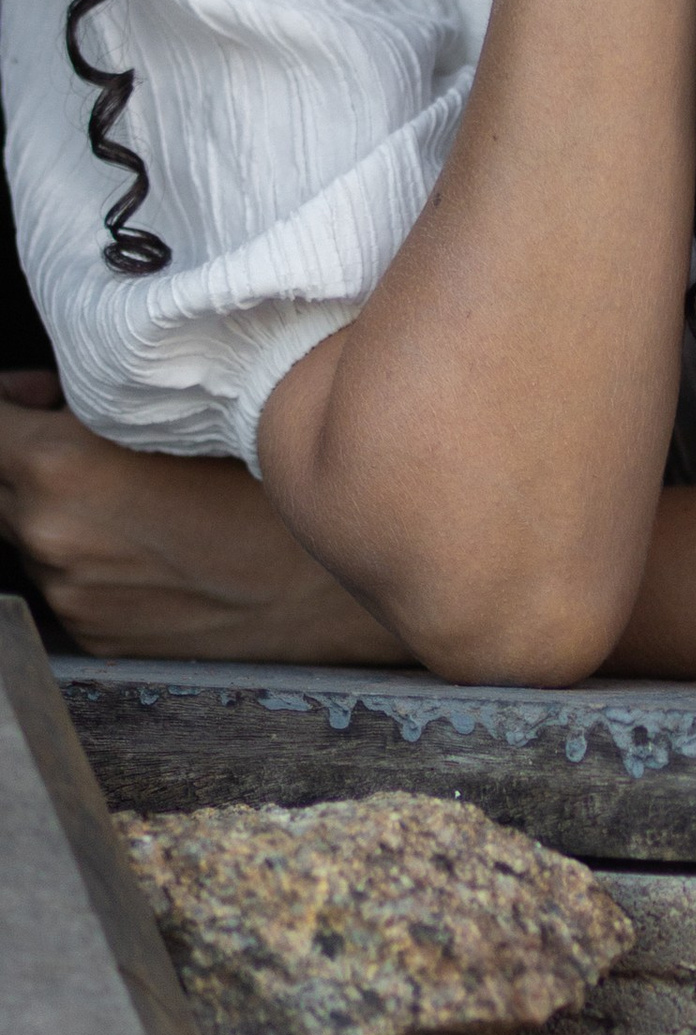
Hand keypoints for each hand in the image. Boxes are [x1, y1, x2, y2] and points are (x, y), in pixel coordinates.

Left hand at [0, 374, 396, 662]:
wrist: (324, 590)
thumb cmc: (272, 494)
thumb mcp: (185, 415)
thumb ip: (95, 402)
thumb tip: (50, 400)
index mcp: (61, 471)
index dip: (5, 405)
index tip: (30, 400)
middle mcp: (51, 539)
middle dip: (28, 452)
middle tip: (86, 431)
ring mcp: (68, 595)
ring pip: (31, 531)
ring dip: (59, 505)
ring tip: (134, 490)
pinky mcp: (91, 635)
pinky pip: (66, 578)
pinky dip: (91, 554)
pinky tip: (151, 540)